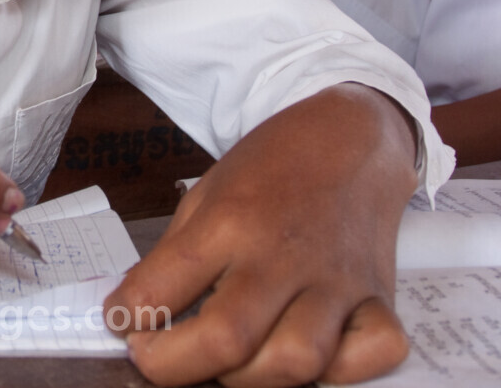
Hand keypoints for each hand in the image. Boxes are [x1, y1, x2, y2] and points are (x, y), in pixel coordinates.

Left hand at [106, 85, 417, 386]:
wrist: (351, 136)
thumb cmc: (275, 165)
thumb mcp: (207, 193)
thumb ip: (176, 257)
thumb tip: (137, 312)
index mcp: (231, 220)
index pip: (164, 287)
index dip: (128, 317)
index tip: (120, 323)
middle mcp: (283, 255)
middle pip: (228, 338)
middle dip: (174, 365)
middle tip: (154, 356)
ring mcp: (337, 281)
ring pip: (297, 361)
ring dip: (251, 378)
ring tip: (226, 364)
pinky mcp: (380, 298)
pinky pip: (371, 355)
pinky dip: (341, 372)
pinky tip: (310, 359)